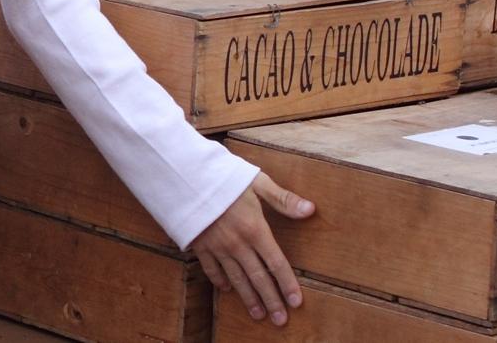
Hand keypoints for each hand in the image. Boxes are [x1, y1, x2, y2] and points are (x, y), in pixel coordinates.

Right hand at [190, 172, 313, 326]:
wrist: (186, 177)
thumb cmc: (224, 176)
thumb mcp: (257, 181)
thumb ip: (283, 199)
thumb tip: (310, 209)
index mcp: (255, 229)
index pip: (276, 263)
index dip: (287, 284)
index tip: (296, 302)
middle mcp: (237, 244)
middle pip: (258, 277)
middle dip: (271, 300)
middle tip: (280, 320)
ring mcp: (218, 247)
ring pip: (237, 279)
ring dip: (249, 298)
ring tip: (258, 314)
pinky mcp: (200, 245)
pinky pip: (212, 269)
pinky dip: (220, 281)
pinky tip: (227, 290)